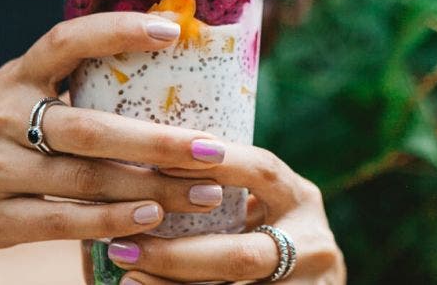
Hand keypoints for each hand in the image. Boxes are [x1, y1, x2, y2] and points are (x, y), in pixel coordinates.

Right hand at [0, 13, 229, 278]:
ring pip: (88, 180)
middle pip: (94, 129)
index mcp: (14, 78)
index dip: (119, 31)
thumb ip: (61, 85)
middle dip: (160, 142)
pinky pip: (64, 221)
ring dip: (153, 188)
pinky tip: (152, 218)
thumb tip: (148, 69)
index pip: (68, 41)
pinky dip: (112, 221)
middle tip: (214, 148)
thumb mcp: (8, 94)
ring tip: (205, 191)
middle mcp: (4, 119)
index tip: (172, 31)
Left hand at [103, 144, 345, 283]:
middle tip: (124, 249)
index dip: (218, 165)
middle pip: (240, 255)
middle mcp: (312, 243)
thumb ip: (230, 194)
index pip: (262, 171)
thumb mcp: (268, 206)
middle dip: (177, 256)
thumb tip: (148, 165)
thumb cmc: (275, 233)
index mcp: (301, 199)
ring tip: (128, 279)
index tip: (161, 163)